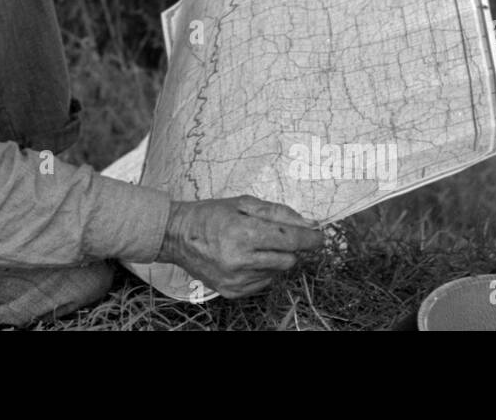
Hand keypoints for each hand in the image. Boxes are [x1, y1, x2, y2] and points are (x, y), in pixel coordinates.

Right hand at [156, 196, 323, 298]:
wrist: (176, 236)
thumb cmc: (210, 215)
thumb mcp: (243, 203)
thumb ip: (278, 212)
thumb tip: (309, 223)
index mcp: (243, 233)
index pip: (291, 240)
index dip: (310, 238)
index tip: (319, 236)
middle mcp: (240, 260)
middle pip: (289, 259)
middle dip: (289, 247)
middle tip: (278, 236)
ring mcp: (236, 280)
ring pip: (277, 272)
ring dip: (273, 259)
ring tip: (253, 246)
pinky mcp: (232, 291)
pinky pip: (263, 283)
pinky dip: (261, 271)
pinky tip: (244, 259)